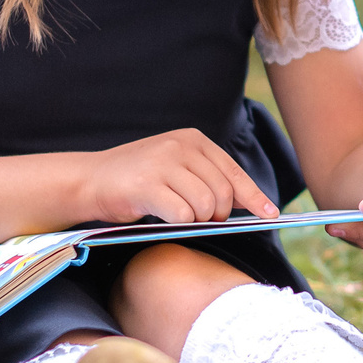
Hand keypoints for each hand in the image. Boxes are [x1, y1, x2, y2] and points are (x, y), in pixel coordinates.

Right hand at [73, 129, 276, 225]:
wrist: (90, 180)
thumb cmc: (138, 180)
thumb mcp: (177, 168)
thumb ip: (209, 178)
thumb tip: (250, 202)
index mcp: (193, 139)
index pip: (234, 172)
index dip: (254, 197)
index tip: (271, 214)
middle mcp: (181, 146)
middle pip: (223, 193)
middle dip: (218, 215)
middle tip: (201, 219)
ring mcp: (163, 163)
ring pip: (205, 206)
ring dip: (196, 220)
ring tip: (178, 214)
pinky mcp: (147, 184)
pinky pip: (182, 214)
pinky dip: (179, 223)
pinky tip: (164, 216)